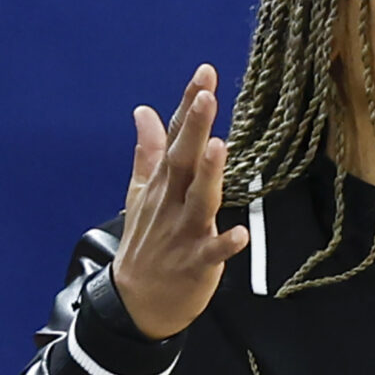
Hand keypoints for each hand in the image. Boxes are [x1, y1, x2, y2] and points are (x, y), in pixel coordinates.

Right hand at [108, 65, 250, 339]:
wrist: (134, 301)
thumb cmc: (145, 243)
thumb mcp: (140, 193)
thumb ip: (148, 151)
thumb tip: (144, 110)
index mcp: (163, 183)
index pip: (176, 136)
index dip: (189, 105)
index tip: (204, 73)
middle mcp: (172, 202)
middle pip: (184, 160)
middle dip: (196, 128)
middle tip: (207, 95)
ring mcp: (183, 232)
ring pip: (198, 199)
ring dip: (208, 175)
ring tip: (218, 147)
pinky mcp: (195, 263)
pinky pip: (212, 252)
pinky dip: (224, 244)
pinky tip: (240, 234)